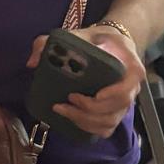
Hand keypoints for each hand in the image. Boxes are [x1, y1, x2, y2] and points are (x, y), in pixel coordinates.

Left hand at [28, 25, 142, 139]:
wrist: (111, 44)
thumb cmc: (96, 40)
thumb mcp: (77, 35)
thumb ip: (51, 42)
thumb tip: (32, 63)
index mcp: (130, 68)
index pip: (128, 87)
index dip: (112, 95)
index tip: (94, 95)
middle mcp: (131, 88)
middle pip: (116, 109)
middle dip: (89, 110)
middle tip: (68, 101)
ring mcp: (124, 103)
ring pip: (109, 122)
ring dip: (86, 121)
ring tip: (65, 110)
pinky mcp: (115, 113)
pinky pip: (107, 129)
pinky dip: (90, 129)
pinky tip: (74, 120)